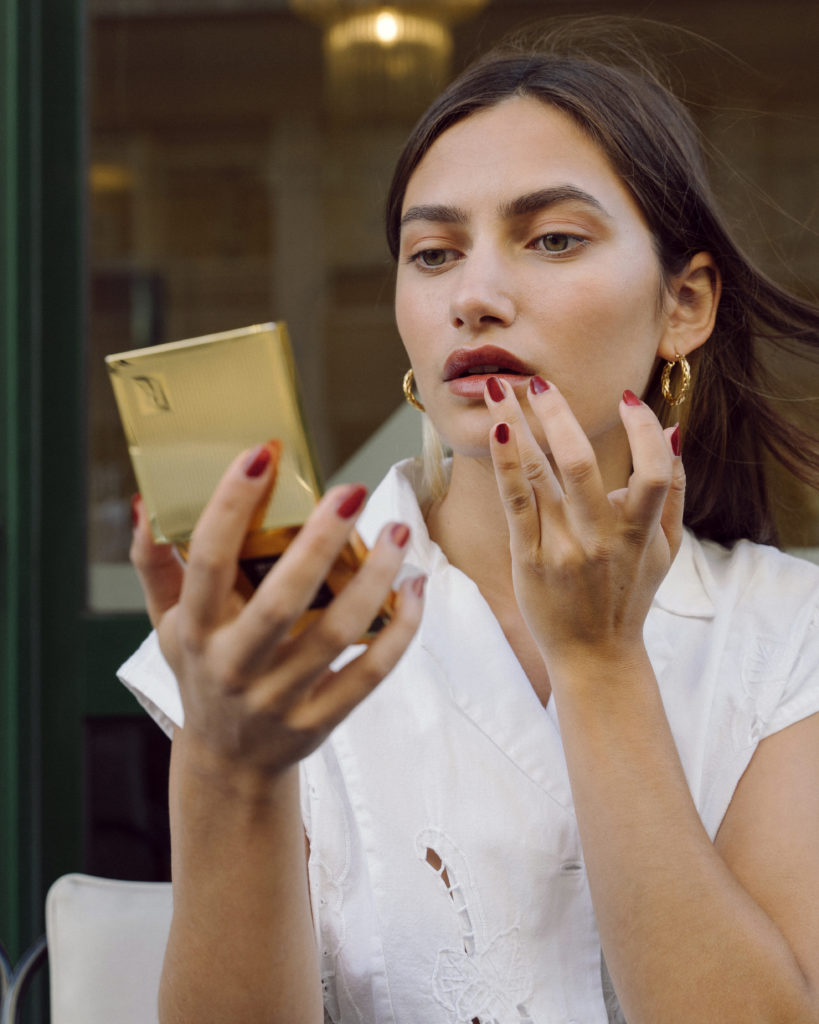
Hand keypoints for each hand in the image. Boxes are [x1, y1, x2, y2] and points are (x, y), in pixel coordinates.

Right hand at [130, 443, 424, 778]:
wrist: (228, 762)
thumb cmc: (202, 671)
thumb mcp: (168, 624)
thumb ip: (155, 564)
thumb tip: (146, 501)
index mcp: (195, 631)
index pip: (208, 562)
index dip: (231, 506)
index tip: (262, 454)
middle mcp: (234, 667)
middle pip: (281, 602)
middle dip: (319, 543)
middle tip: (351, 490)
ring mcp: (279, 699)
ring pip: (335, 635)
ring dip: (374, 580)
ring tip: (397, 532)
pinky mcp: (320, 721)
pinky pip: (369, 675)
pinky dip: (399, 632)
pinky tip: (414, 588)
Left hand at [483, 378, 683, 669]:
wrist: (595, 656)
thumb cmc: (630, 595)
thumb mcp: (667, 549)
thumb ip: (674, 491)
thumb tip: (672, 432)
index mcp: (640, 533)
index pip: (651, 472)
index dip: (643, 431)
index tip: (627, 397)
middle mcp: (601, 539)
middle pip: (579, 464)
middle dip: (557, 414)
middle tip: (538, 380)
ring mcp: (562, 549)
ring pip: (538, 475)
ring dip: (516, 426)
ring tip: (498, 389)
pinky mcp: (529, 560)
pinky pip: (515, 504)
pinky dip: (507, 465)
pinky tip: (498, 432)